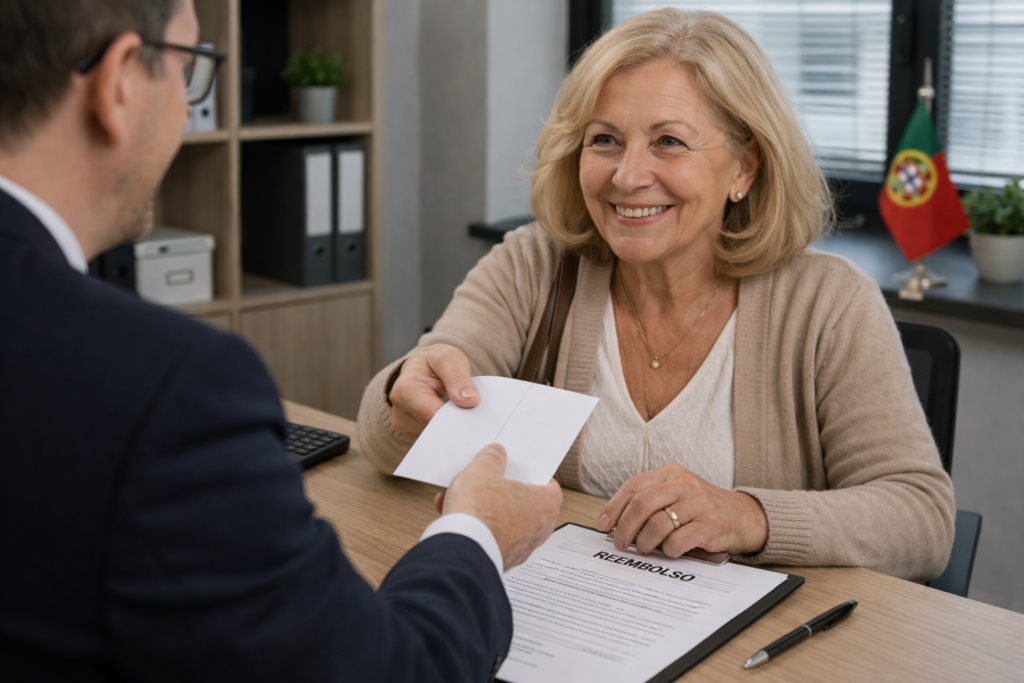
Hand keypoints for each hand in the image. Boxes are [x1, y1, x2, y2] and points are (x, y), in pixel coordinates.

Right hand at [389, 345, 479, 441]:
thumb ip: (458, 378)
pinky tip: (454, 422)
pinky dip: (447, 435)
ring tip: (462, 414)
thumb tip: (470, 401)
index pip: (433, 415)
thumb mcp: (448, 359)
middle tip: (476, 419)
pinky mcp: (412, 436)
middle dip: (456, 425)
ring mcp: (405, 427)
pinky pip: (434, 442)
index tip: (476, 421)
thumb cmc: (435, 362)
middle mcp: (400, 412)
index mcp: (406, 389)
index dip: (456, 420)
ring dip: (453, 430)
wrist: (422, 368)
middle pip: (434, 430)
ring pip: (436, 438)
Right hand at [434, 444, 562, 570]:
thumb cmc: (480, 513)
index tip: (522, 470)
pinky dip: (472, 529)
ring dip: (481, 511)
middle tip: (486, 482)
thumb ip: (491, 460)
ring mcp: (518, 549)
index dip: (534, 476)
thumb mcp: (482, 472)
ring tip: (458, 500)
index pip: (550, 488)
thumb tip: (495, 454)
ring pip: (501, 523)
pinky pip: (487, 539)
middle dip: (500, 494)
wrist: (460, 552)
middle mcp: (536, 531)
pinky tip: (451, 520)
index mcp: (543, 506)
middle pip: (522, 505)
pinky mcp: (498, 560)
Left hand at [595, 463, 767, 557]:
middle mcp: (684, 484)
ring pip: (657, 524)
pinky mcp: (709, 524)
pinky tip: (670, 550)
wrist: (742, 516)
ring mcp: (698, 503)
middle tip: (620, 542)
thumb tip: (616, 521)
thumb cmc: (702, 508)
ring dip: (645, 542)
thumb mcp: (676, 493)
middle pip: (641, 505)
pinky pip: (677, 541)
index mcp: (671, 473)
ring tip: (645, 549)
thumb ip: (650, 501)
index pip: (634, 486)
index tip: (603, 523)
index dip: (614, 507)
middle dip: (625, 528)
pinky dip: (668, 550)